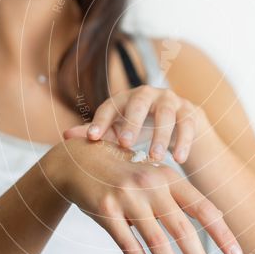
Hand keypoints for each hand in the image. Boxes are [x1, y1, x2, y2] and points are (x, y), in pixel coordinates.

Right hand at [42, 137, 243, 253]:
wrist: (78, 161)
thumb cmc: (125, 174)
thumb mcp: (155, 176)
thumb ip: (180, 197)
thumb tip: (218, 220)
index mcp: (168, 176)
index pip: (204, 208)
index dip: (222, 234)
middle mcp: (150, 185)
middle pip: (182, 229)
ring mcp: (127, 198)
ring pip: (156, 241)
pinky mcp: (106, 212)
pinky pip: (129, 246)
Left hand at [62, 85, 211, 163]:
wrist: (176, 122)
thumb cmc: (139, 127)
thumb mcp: (118, 130)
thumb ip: (98, 132)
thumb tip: (65, 136)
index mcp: (125, 98)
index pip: (110, 106)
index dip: (101, 121)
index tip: (92, 138)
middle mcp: (147, 94)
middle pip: (139, 103)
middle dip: (132, 122)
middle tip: (125, 144)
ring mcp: (170, 100)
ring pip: (166, 114)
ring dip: (160, 136)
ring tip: (154, 158)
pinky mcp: (189, 111)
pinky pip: (187, 125)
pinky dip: (183, 142)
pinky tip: (178, 159)